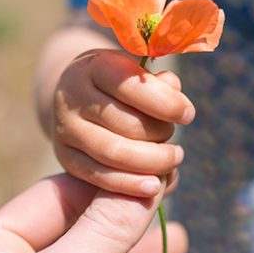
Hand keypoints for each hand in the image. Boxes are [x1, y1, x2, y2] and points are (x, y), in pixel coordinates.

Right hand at [51, 49, 193, 196]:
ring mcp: (66, 129)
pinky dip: (130, 184)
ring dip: (151, 161)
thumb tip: (174, 89)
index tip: (188, 114)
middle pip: (125, 123)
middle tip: (175, 140)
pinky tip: (154, 185)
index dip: (165, 102)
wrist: (77, 97)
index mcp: (92, 67)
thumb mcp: (135, 72)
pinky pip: (99, 176)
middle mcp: (72, 97)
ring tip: (173, 159)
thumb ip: (158, 82)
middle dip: (159, 135)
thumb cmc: (119, 84)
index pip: (130, 86)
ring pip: (112, 152)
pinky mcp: (65, 156)